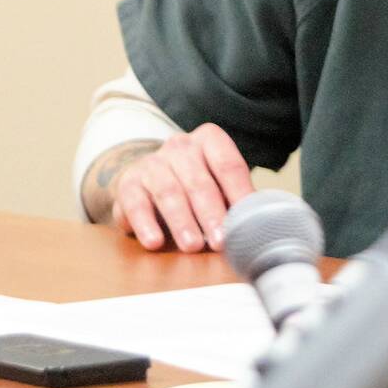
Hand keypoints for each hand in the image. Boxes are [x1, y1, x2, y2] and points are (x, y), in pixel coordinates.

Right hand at [97, 125, 255, 252]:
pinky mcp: (128, 183)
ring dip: (182, 222)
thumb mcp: (218, 184)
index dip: (238, 193)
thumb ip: (235, 199)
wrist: (149, 177)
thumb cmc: (194, 183)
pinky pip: (136, 203)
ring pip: (169, 192)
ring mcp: (152, 163)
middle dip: (211, 214)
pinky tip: (155, 242)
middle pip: (199, 181)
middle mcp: (180, 146)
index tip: (245, 220)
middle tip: (220, 240)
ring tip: (192, 246)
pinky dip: (145, 224)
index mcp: (209, 140)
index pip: (228, 165)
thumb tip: (259, 224)